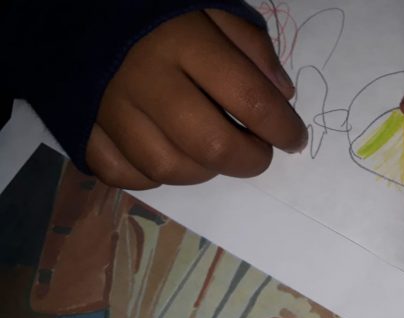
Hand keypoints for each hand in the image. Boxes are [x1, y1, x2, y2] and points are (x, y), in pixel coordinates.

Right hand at [86, 10, 306, 188]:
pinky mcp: (81, 129)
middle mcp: (145, 80)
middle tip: (260, 152)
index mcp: (182, 42)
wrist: (70, 6)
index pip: (249, 98)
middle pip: (210, 145)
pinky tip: (170, 157)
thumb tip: (283, 96)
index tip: (295, 138)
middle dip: (250, 160)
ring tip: (217, 153)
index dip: (283, 127)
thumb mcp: (209, 6)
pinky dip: (153, 177)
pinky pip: (123, 174)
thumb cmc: (154, 8)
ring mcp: (108, 109)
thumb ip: (250, 45)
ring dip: (206, 171)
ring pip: (169, 167)